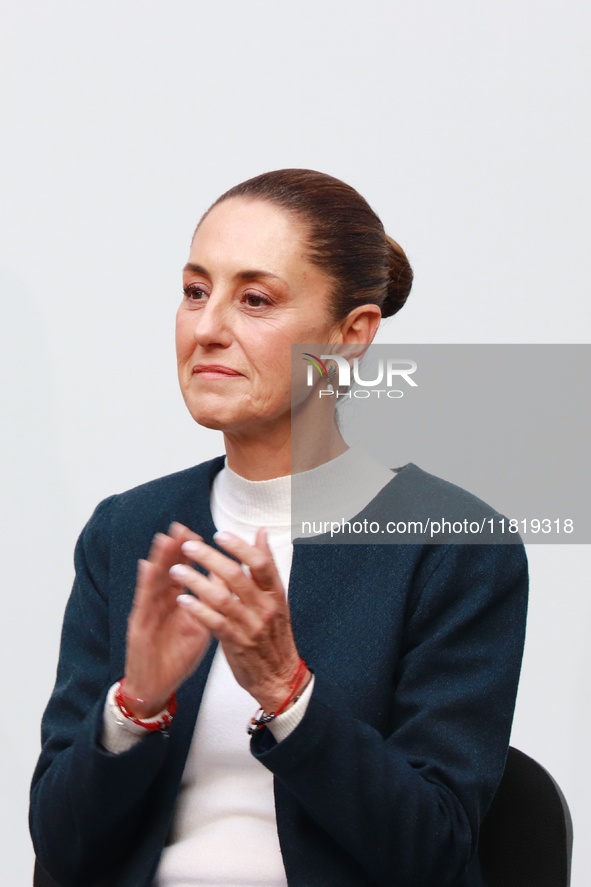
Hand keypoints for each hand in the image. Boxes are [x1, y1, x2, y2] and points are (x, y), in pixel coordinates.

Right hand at [123, 523, 211, 716]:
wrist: (155, 686)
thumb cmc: (176, 657)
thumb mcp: (198, 628)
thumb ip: (209, 606)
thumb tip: (225, 584)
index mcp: (177, 603)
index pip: (184, 573)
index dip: (190, 555)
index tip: (200, 535)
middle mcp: (162, 604)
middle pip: (168, 571)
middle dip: (175, 549)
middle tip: (182, 528)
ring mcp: (149, 613)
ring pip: (155, 581)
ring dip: (159, 560)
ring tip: (165, 539)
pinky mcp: (140, 626)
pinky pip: (143, 603)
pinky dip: (145, 584)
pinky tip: (147, 568)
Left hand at [172, 528, 308, 712]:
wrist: (279, 676)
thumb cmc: (274, 635)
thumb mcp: (277, 598)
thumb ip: (265, 567)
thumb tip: (261, 533)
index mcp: (275, 594)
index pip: (260, 564)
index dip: (239, 547)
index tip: (219, 535)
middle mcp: (264, 608)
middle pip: (236, 576)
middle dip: (210, 558)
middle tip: (189, 547)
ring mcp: (250, 626)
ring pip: (221, 598)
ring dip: (196, 581)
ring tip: (177, 570)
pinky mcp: (236, 643)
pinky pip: (214, 622)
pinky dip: (197, 609)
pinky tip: (183, 599)